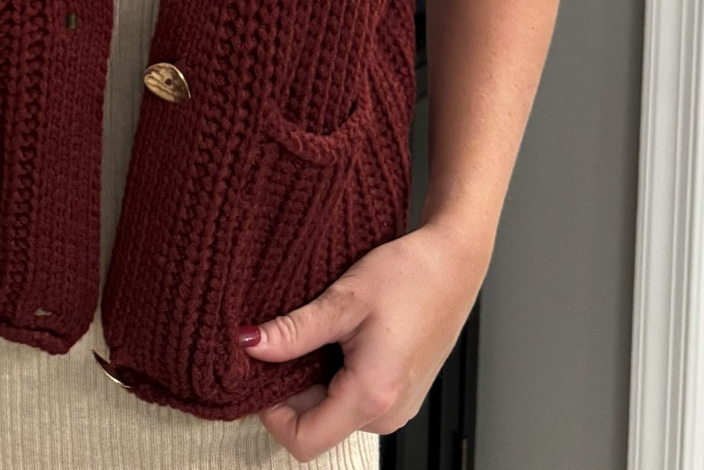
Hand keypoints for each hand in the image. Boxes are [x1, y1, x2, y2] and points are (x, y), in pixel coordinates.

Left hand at [237, 221, 485, 462]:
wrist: (454, 262)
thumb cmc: (410, 276)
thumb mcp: (343, 300)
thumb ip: (294, 331)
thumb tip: (250, 345)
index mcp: (371, 397)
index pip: (304, 440)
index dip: (272, 412)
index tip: (262, 369)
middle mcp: (387, 415)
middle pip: (318, 424)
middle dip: (293, 387)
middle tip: (288, 338)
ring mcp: (398, 408)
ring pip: (336, 409)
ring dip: (315, 378)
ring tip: (320, 331)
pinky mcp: (401, 394)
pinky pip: (355, 399)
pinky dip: (337, 374)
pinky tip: (341, 336)